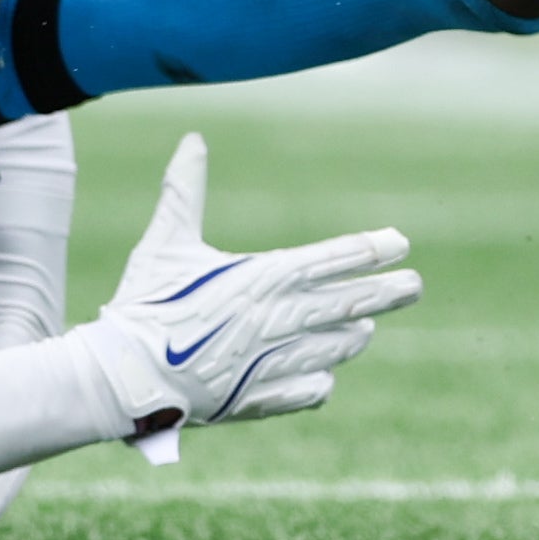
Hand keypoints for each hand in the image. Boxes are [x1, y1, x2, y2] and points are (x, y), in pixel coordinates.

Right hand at [79, 132, 419, 463]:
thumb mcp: (166, 241)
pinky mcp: (256, 399)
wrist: (123, 375)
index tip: (399, 242)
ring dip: (351, 337)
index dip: (368, 250)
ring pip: (330, 349)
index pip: (328, 260)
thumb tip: (192, 139)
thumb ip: (184, 191)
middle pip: (345, 304)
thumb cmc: (144, 302)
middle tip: (416, 285)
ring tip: (367, 329)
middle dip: (384, 293)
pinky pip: (304, 391)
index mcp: (260, 278)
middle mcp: (275, 320)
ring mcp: (270, 364)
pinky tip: (325, 377)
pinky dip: (317, 382)